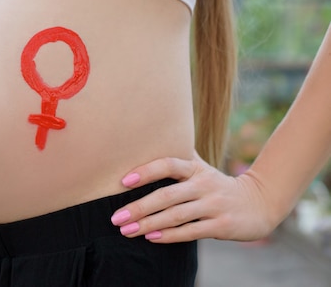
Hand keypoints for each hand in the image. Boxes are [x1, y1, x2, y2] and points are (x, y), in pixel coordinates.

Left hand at [110, 155, 280, 242]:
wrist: (259, 203)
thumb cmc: (217, 184)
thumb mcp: (201, 167)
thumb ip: (178, 155)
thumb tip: (150, 135)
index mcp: (195, 169)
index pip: (168, 164)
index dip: (146, 171)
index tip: (123, 181)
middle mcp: (204, 184)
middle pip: (167, 195)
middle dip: (139, 207)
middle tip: (116, 217)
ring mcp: (213, 205)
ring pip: (176, 216)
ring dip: (149, 224)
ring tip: (126, 230)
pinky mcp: (221, 226)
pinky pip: (191, 231)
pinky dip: (170, 235)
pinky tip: (151, 238)